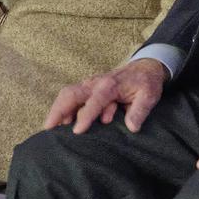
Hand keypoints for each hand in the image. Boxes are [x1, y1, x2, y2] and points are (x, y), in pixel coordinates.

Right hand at [44, 58, 167, 133]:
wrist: (144, 68)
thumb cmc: (146, 83)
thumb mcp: (149, 96)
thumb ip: (139, 111)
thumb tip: (131, 127)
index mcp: (110, 85)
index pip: (95, 100)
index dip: (86, 116)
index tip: (77, 131)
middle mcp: (96, 83)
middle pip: (71, 93)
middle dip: (59, 109)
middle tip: (49, 128)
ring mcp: (90, 84)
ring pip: (68, 94)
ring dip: (57, 109)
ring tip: (50, 128)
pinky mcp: (88, 88)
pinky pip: (71, 96)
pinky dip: (62, 108)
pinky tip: (59, 123)